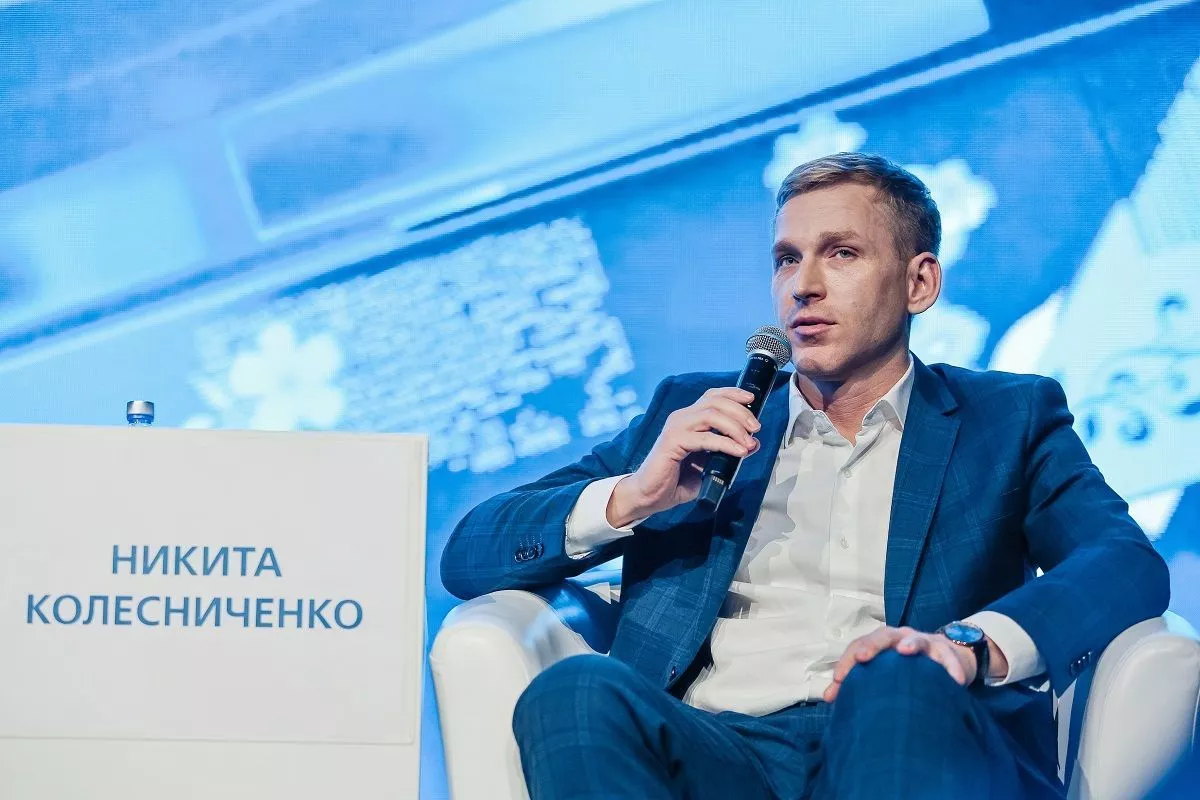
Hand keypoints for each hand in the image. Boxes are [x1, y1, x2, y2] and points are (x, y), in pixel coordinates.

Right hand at [607, 387, 761, 525]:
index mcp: (689, 419)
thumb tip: (752, 444)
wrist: (650, 496)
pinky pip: (705, 438)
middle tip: (756, 428)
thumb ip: (728, 452)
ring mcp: (676, 429)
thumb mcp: (709, 464)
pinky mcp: (672, 442)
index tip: (752, 398)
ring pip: (711, 415)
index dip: (733, 393)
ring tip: (749, 442)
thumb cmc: (676, 480)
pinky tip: (738, 452)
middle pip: (715, 402)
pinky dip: (725, 444)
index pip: (713, 396)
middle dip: (741, 412)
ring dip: (735, 426)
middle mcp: (681, 418)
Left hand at [823, 626, 977, 702]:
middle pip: (884, 636)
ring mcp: (925, 642)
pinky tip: (954, 681)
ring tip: (906, 651)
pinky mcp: (948, 653)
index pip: (860, 645)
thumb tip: (828, 697)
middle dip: (872, 645)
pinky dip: (952, 668)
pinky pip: (950, 659)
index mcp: (882, 643)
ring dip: (912, 644)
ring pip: (918, 639)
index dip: (847, 660)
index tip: (838, 680)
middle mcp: (900, 638)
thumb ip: (857, 683)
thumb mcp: (884, 673)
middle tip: (863, 657)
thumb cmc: (907, 668)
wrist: (947, 657)